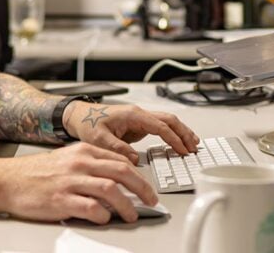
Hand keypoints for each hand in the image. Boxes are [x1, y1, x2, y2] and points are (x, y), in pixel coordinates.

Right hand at [0, 142, 154, 223]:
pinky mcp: (62, 200)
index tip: (147, 187)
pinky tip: (105, 219)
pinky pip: (91, 208)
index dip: (139, 175)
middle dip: (142, 188)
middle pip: (122, 172)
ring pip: (111, 190)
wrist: (8, 180)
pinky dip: (103, 216)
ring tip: (131, 215)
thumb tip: (116, 178)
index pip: (120, 160)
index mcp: (82, 151)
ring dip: (127, 205)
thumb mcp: (66, 158)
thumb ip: (90, 164)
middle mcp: (79, 164)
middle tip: (151, 201)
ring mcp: (71, 182)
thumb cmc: (36, 172)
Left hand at [64, 102, 199, 163]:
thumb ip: (117, 149)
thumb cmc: (87, 123)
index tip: (183, 150)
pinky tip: (178, 142)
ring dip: (181, 132)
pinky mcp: (137, 125)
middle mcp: (138, 114)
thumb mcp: (99, 139)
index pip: (160, 126)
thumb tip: (134, 159)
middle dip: (184, 133)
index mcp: (132, 115)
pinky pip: (160, 127)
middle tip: (194, 148)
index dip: (174, 138)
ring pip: (166, 122)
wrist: (79, 116)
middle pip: (169, 120)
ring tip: (192, 144)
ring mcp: (139, 118)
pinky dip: (172, 134)